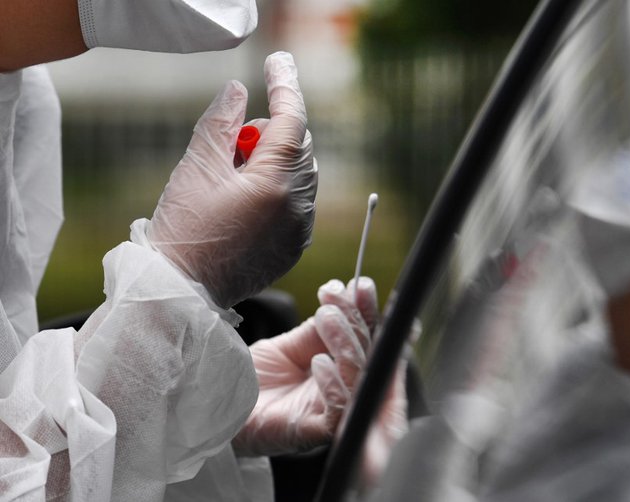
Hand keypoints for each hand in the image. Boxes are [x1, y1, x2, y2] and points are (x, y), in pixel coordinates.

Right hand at [149, 52, 316, 307]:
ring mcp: (300, 229)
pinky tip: (245, 202)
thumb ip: (221, 123)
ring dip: (276, 162)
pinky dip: (280, 190)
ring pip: (302, 175)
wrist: (182, 292)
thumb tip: (238, 92)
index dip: (285, 86)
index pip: (292, 120)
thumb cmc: (184, 230)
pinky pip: (299, 204)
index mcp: (276, 184)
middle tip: (235, 146)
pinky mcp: (294, 246)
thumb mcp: (195, 168)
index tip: (279, 63)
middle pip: (300, 148)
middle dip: (273, 133)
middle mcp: (298, 207)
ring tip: (234, 178)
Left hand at [233, 278, 378, 455]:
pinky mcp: (312, 431)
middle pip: (370, 356)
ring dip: (346, 342)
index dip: (367, 313)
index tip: (360, 285)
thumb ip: (315, 331)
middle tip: (333, 296)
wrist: (219, 411)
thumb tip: (343, 296)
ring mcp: (328, 412)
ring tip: (325, 317)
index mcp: (338, 371)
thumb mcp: (286, 347)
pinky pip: (339, 409)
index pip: (367, 340)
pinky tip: (318, 362)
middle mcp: (340, 391)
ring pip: (359, 378)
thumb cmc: (251, 384)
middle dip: (356, 320)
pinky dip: (335, 383)